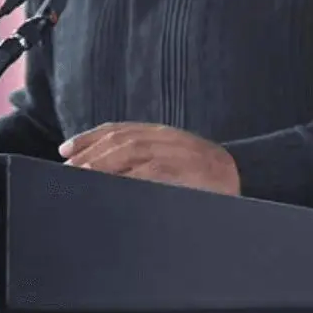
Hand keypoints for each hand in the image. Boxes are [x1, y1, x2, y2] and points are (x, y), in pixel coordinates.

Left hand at [59, 122, 240, 194]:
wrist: (248, 175)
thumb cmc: (206, 176)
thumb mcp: (174, 161)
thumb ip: (145, 163)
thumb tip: (108, 175)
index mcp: (161, 133)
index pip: (118, 129)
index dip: (88, 138)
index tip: (64, 150)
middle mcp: (167, 137)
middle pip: (120, 139)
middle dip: (89, 154)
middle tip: (66, 170)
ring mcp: (179, 152)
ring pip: (133, 151)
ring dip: (103, 163)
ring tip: (82, 176)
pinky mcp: (190, 169)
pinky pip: (156, 169)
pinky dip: (132, 175)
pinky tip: (114, 184)